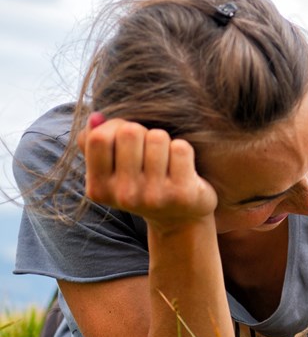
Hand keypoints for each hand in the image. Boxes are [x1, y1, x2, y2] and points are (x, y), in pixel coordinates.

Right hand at [76, 112, 218, 230]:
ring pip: (157, 137)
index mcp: (99, 188)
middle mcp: (124, 195)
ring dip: (164, 142)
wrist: (178, 219)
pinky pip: (181, 148)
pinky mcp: (182, 194)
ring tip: (165, 160)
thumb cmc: (140, 185)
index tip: (125, 139)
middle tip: (148, 150)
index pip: (99, 138)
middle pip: (129, 132)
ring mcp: (154, 196)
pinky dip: (183, 150)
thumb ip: (94, 142)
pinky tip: (182, 168)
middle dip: (142, 132)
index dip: (115, 127)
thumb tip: (96, 117)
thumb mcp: (111, 170)